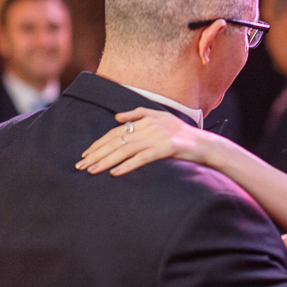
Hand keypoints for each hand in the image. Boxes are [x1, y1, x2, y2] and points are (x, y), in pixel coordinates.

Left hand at [75, 107, 211, 175]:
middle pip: (117, 140)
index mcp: (147, 119)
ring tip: (92, 171)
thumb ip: (140, 114)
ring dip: (107, 161)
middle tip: (81, 166)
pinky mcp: (167, 148)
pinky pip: (143, 158)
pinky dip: (128, 165)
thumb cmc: (184, 135)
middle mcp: (150, 126)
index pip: (116, 131)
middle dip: (97, 153)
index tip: (86, 155)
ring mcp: (159, 136)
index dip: (99, 143)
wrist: (206, 145)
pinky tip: (115, 173)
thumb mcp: (163, 118)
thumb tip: (117, 117)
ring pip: (126, 149)